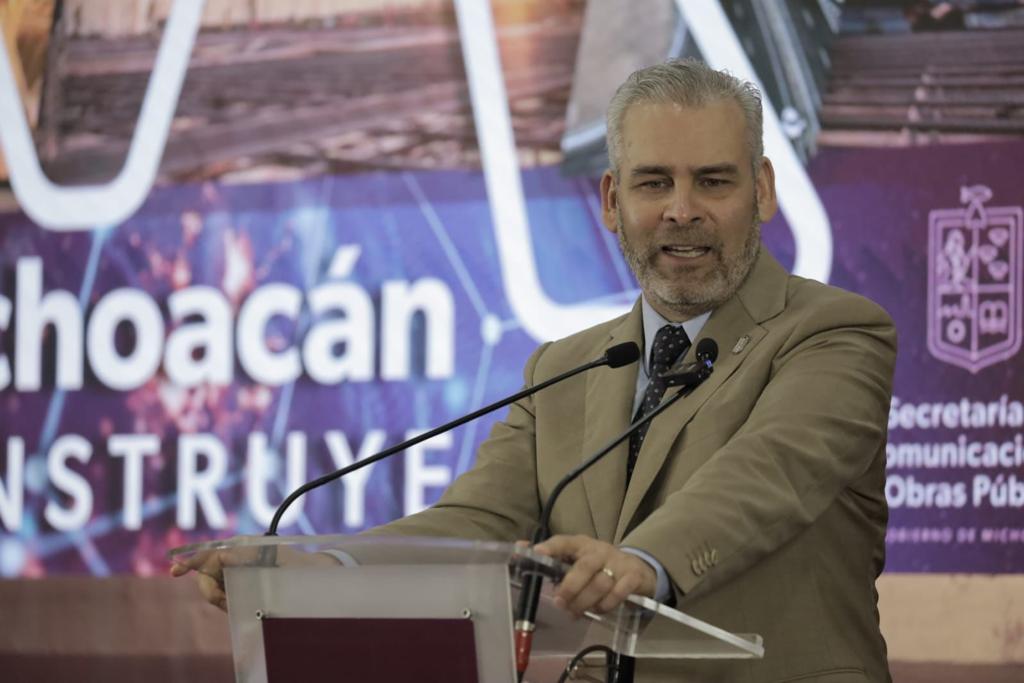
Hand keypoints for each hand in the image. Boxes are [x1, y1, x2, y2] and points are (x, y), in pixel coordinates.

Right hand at [170, 541, 338, 611]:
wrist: (310, 575)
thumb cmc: (293, 564)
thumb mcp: (272, 559)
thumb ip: (245, 557)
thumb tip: (220, 557)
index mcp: (241, 547)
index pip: (210, 553)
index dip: (191, 561)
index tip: (174, 571)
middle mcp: (235, 557)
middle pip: (207, 575)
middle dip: (211, 590)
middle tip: (226, 603)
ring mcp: (236, 571)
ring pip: (215, 587)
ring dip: (221, 599)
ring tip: (238, 604)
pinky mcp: (239, 583)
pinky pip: (225, 594)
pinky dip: (227, 601)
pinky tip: (237, 605)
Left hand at [530, 535, 656, 617]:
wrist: (637, 569)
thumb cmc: (598, 565)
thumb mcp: (577, 559)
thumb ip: (552, 558)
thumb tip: (519, 549)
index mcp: (581, 544)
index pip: (564, 541)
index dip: (551, 547)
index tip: (537, 552)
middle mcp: (600, 550)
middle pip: (585, 566)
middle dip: (570, 587)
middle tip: (559, 602)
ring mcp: (618, 563)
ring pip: (601, 583)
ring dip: (585, 601)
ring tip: (574, 612)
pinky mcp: (633, 576)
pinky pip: (619, 592)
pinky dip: (606, 604)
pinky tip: (597, 610)